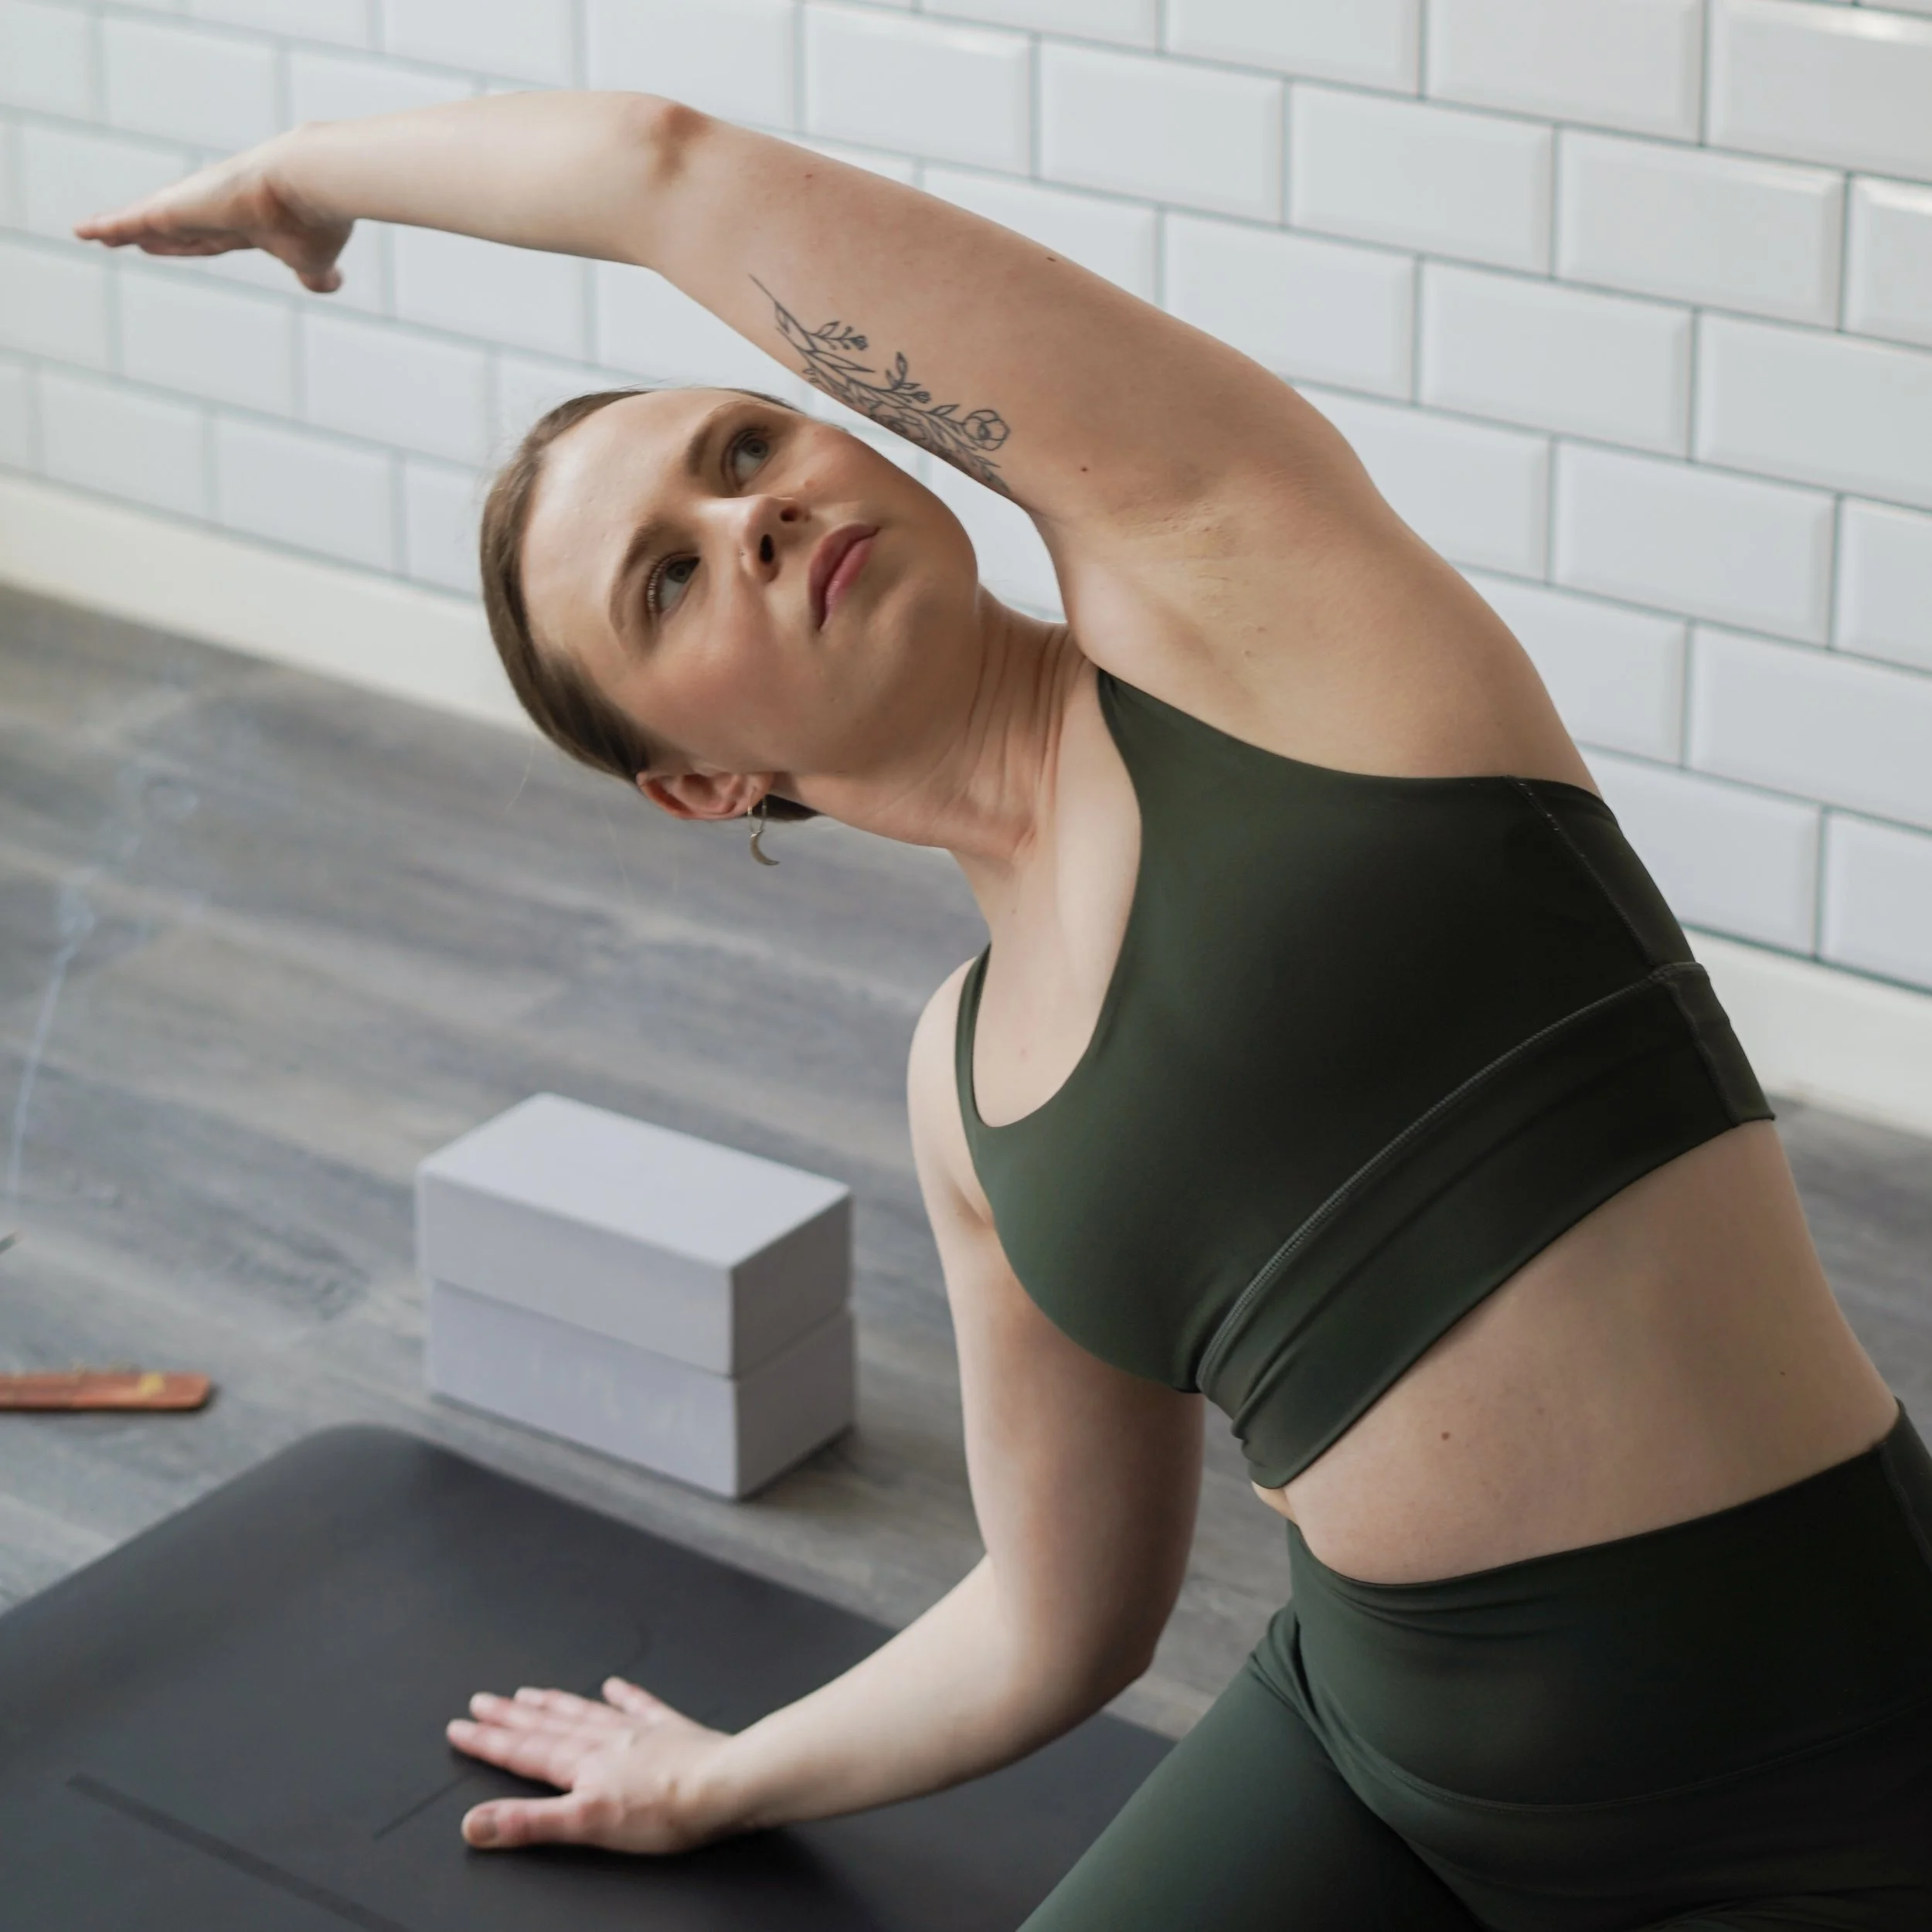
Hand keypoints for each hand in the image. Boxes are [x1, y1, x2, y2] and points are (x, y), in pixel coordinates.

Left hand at [73, 140, 352, 294]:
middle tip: (128, 234)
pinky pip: (131, 219)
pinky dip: (108, 226)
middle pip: (175, 225)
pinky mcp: (174, 208)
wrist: (308, 183)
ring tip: (95, 232)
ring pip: (149, 219)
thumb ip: (315, 273)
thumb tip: (328, 283)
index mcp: (248, 223)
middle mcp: (216, 209)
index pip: (214, 236)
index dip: (195, 242)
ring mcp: (193, 205)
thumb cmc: (316, 219)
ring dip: (121, 227)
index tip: (181, 244)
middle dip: (154, 232)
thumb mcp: (314, 258)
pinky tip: (86, 232)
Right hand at [446, 1676, 734, 1852]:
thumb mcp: (585, 1824)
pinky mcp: (671, 1731)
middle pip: (548, 1725)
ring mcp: (638, 1731)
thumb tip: (475, 1824)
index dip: (489, 1741)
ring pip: (586, 1712)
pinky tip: (616, 1684)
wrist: (723, 1785)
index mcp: (583, 1764)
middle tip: (482, 1700)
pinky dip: (625, 1695)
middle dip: (511, 1716)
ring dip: (555, 1703)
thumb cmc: (662, 1811)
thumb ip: (528, 1822)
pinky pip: (641, 1706)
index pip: (525, 1752)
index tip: (459, 1727)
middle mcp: (606, 1740)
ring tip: (531, 1692)